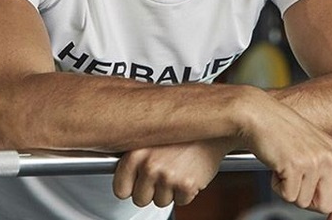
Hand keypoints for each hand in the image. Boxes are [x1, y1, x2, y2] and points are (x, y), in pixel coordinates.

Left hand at [112, 138, 230, 207]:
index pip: (120, 189)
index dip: (130, 187)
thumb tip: (119, 172)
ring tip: (176, 168)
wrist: (212, 130)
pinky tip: (187, 171)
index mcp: (135, 153)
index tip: (136, 181)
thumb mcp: (151, 136)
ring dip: (169, 190)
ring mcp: (167, 176)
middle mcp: (149, 165)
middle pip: (139, 199)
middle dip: (151, 190)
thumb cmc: (182, 132)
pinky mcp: (185, 186)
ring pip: (160, 202)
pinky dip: (185, 192)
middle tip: (162, 171)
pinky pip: (180, 201)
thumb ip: (134, 155)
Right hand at [244, 96, 331, 219]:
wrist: (257, 113)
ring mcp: (313, 162)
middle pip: (325, 205)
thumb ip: (323, 167)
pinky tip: (275, 165)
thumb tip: (326, 200)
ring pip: (303, 202)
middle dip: (307, 201)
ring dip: (288, 189)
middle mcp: (328, 157)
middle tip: (293, 183)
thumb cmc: (277, 128)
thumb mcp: (309, 144)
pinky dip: (276, 186)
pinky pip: (288, 196)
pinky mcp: (295, 166)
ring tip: (282, 166)